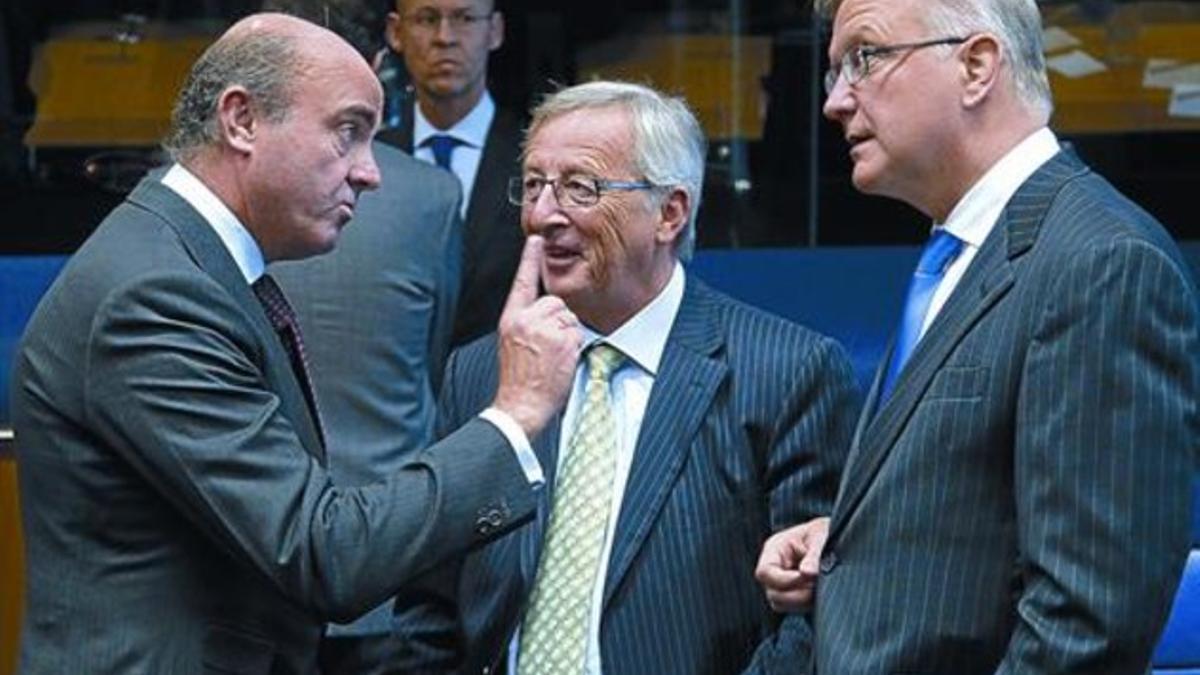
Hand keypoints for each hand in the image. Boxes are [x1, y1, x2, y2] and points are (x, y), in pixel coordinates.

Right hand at [492, 235, 581, 436]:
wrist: (520, 404)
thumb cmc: (517, 380)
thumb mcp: (511, 344)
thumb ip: (525, 323)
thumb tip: (542, 313)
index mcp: (510, 319)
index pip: (521, 283)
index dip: (529, 260)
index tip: (535, 241)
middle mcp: (526, 320)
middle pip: (555, 302)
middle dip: (557, 321)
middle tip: (547, 347)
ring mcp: (545, 329)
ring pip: (568, 317)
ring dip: (566, 334)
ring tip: (552, 356)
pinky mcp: (563, 340)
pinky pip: (577, 332)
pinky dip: (574, 346)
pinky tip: (560, 361)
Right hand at [755, 516, 829, 612]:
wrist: (834, 536)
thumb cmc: (824, 531)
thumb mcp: (820, 536)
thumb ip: (813, 555)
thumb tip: (807, 573)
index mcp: (774, 549)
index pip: (765, 572)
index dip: (784, 580)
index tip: (807, 577)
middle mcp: (774, 568)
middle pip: (772, 593)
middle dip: (796, 595)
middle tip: (817, 586)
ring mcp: (781, 582)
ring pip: (780, 604)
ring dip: (801, 602)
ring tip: (820, 589)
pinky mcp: (792, 593)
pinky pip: (792, 608)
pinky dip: (805, 605)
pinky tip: (820, 594)